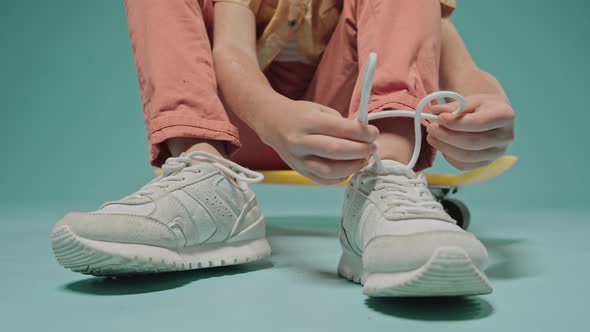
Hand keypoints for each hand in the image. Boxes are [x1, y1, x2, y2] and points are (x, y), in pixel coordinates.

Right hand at [259, 99, 378, 184]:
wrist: (272, 122)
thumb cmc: (300, 114)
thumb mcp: (320, 109)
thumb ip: (340, 123)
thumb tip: (364, 136)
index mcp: (308, 122)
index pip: (341, 129)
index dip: (362, 133)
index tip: (374, 133)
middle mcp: (301, 141)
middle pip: (337, 151)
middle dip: (361, 151)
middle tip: (372, 148)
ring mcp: (299, 159)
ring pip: (331, 170)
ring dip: (353, 167)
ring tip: (363, 160)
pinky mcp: (299, 170)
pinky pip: (323, 180)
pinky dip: (340, 178)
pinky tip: (348, 170)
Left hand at [426, 94, 514, 170]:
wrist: (489, 116)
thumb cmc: (479, 107)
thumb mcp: (469, 100)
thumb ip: (453, 106)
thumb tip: (436, 111)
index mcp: (505, 116)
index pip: (479, 123)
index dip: (457, 123)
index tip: (439, 118)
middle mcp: (505, 137)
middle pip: (472, 142)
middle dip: (447, 136)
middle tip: (431, 128)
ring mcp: (497, 153)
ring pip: (467, 156)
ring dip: (444, 147)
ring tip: (432, 136)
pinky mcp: (486, 163)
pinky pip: (464, 165)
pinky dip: (449, 157)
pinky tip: (442, 146)